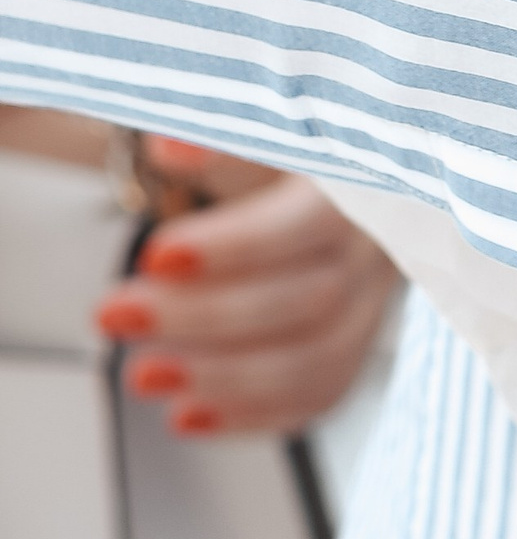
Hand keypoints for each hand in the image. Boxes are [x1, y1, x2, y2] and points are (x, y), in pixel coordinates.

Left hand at [90, 139, 399, 436]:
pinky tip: (186, 415)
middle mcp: (380, 244)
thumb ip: (220, 135)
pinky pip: (322, 393)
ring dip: (225, 378)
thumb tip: (168, 147)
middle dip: (204, 316)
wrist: (343, 165)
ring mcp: (376, 298)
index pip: (308, 223)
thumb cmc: (290, 140)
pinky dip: (253, 414)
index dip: (236, 246)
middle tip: (115, 312)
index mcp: (362, 179)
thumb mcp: (262, 123)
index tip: (156, 255)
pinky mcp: (360, 339)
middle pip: (310, 300)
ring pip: (320, 358)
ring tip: (142, 374)